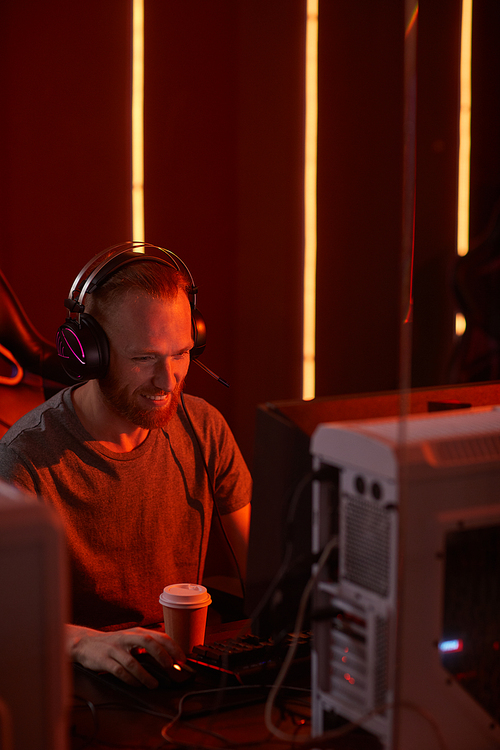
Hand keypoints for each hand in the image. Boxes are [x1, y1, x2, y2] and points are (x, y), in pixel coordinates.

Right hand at [67, 624, 185, 687]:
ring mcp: (115, 649)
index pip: (159, 636)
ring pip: (133, 661)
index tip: (182, 658)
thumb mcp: (131, 639)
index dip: (172, 646)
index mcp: (136, 632)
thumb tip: (169, 658)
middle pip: (148, 642)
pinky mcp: (104, 660)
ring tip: (154, 684)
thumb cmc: (113, 643)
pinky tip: (137, 685)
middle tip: (171, 667)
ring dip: (145, 674)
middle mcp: (127, 638)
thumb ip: (147, 646)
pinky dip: (130, 679)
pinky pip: (119, 671)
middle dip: (162, 655)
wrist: (86, 643)